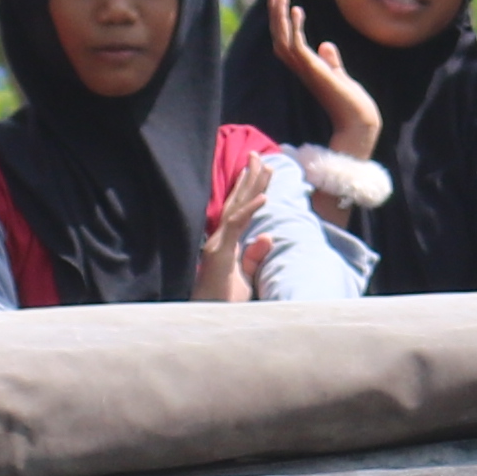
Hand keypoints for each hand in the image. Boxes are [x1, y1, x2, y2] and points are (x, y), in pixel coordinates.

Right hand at [192, 148, 279, 304]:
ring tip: (264, 166)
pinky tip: (263, 197)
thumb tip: (268, 236)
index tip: (260, 170)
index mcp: (226, 243)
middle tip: (259, 155)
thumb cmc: (224, 303)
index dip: (249, 189)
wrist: (209, 320)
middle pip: (237, 202)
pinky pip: (236, 226)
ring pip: (236, 208)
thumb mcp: (246, 277)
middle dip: (249, 178)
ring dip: (251, 186)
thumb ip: (255, 256)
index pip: (238, 210)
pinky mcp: (219, 253)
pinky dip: (250, 210)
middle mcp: (220, 239)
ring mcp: (218, 244)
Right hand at [251, 0, 378, 162]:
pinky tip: (297, 9)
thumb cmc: (351, 104)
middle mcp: (301, 68)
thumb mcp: (339, 76)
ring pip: (283, 38)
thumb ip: (331, 61)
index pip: (286, 40)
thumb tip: (327, 45)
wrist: (359, 123)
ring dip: (279, 14)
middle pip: (279, 36)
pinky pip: (298, 46)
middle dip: (275, 11)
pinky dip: (295, 27)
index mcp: (306, 68)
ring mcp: (306, 70)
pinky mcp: (313, 71)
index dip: (282, 20)